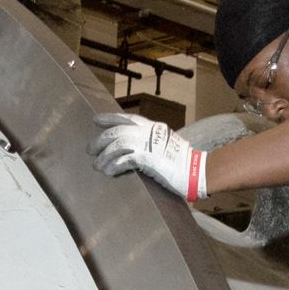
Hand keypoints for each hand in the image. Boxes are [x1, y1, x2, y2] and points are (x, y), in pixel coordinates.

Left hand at [90, 110, 204, 200]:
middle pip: (118, 131)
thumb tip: (130, 151)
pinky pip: (125, 160)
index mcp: (153, 127)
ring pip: (118, 144)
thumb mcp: (164, 146)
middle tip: (91, 150)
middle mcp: (149, 132)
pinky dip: (114, 165)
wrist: (197, 171)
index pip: (127, 118)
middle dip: (101, 140)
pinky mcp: (149, 158)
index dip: (109, 118)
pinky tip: (109, 172)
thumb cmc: (182, 163)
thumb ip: (149, 144)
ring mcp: (149, 144)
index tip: (96, 120)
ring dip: (105, 156)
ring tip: (98, 166)